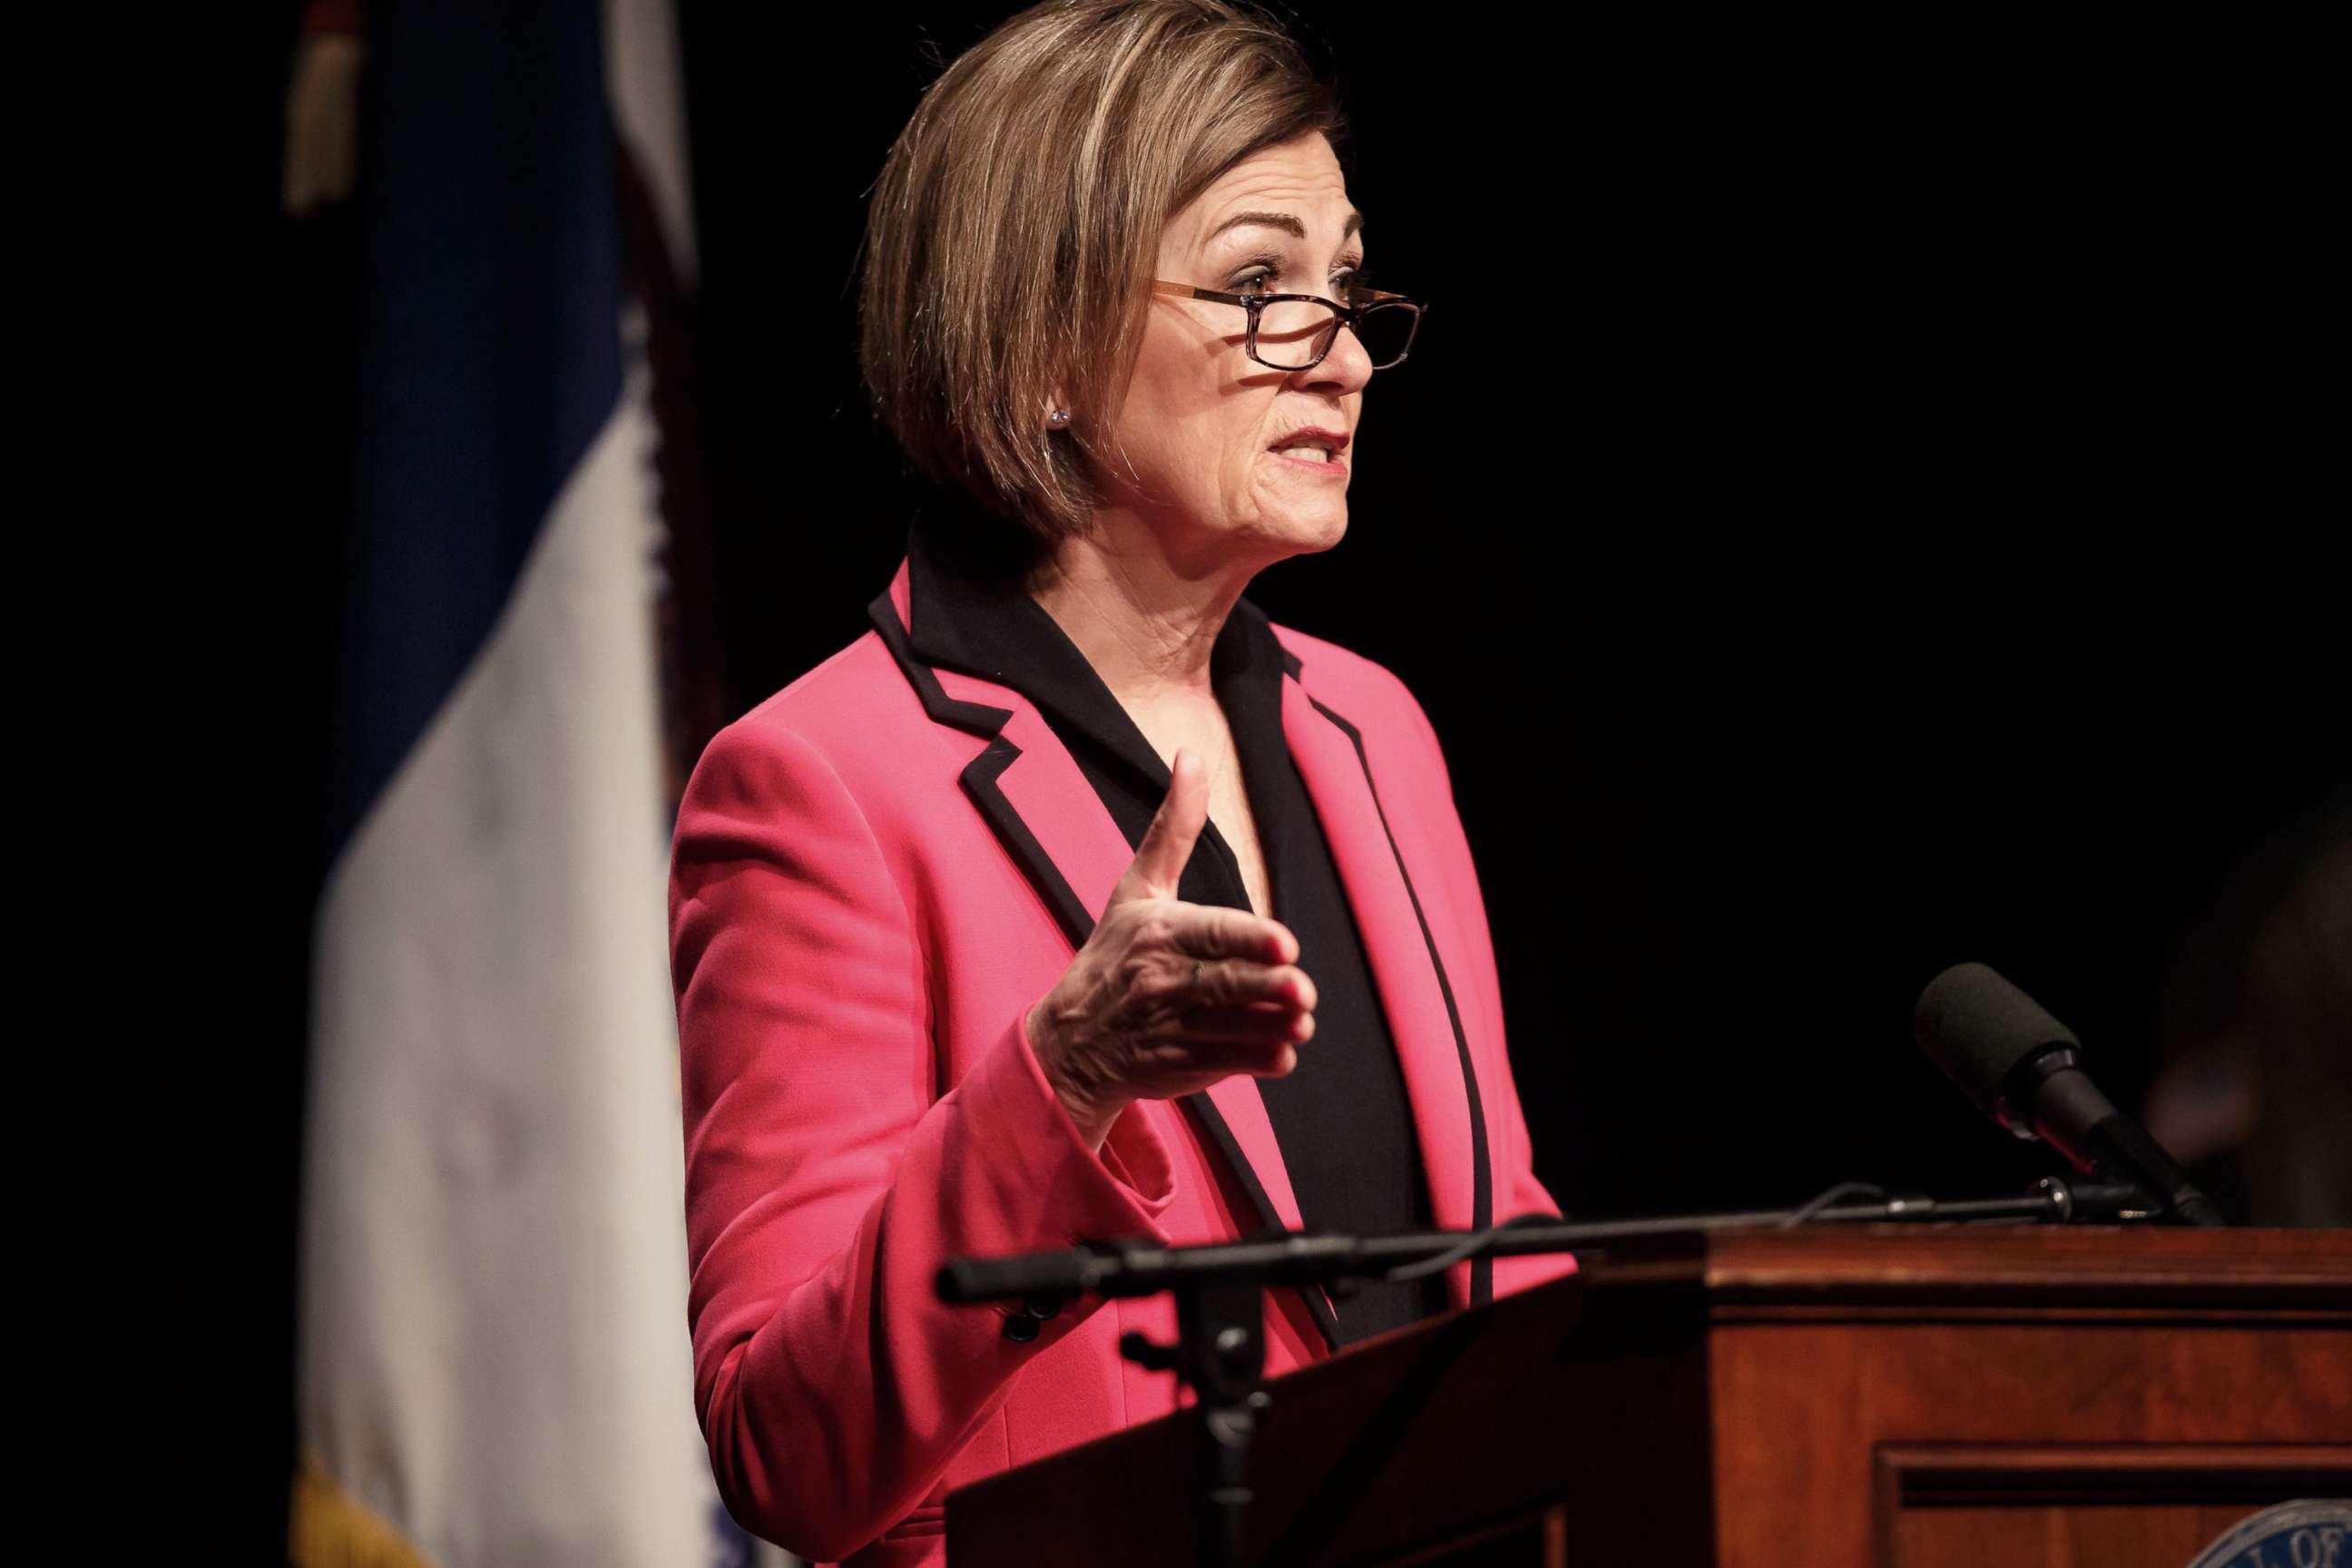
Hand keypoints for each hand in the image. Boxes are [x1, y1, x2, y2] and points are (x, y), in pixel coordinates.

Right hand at [1026, 749, 1315, 1149]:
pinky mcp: (1179, 1066)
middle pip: (1223, 983)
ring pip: (1230, 1027)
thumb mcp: (1136, 887)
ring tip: (1302, 1024)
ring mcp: (1170, 1027)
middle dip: (1266, 989)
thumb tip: (1191, 754)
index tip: (1285, 946)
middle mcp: (1159, 980)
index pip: (1209, 934)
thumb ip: (1173, 827)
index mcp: (1155, 932)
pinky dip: (1256, 1061)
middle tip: (1304, 990)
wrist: (1068, 1044)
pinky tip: (1282, 1054)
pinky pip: (1226, 1064)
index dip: (1248, 940)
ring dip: (1270, 1027)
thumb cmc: (1113, 953)